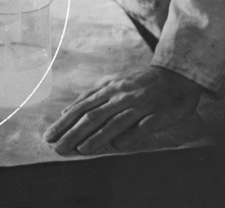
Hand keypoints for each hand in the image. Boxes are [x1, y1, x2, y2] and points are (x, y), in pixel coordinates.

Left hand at [43, 66, 201, 155]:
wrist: (175, 76)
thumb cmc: (140, 84)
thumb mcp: (112, 85)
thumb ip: (90, 98)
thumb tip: (64, 112)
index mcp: (109, 90)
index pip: (81, 108)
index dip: (64, 123)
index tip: (49, 136)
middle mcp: (121, 96)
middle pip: (94, 116)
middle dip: (74, 133)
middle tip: (57, 148)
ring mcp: (139, 105)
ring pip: (115, 122)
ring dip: (97, 137)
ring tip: (81, 150)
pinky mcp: (158, 114)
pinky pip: (143, 126)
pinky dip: (131, 136)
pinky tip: (119, 147)